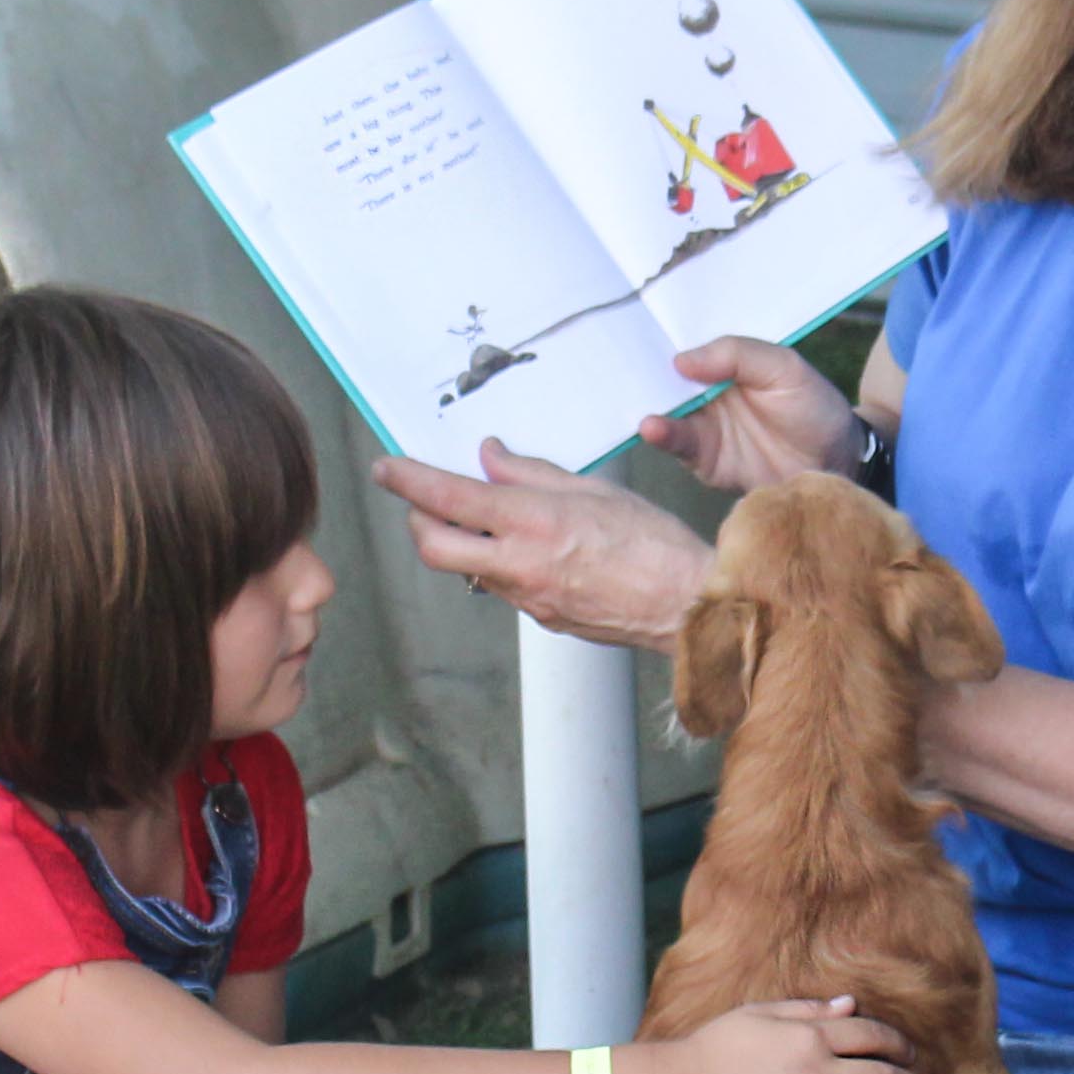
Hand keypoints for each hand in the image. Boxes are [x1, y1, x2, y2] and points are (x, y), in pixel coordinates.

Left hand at [374, 443, 714, 651]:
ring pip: (464, 568)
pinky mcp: (540, 617)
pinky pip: (500, 586)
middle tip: (423, 499)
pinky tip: (523, 548)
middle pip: (433, 546)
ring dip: (458, 542)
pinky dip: (496, 563)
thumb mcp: (594, 489)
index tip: (386, 467)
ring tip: (481, 518)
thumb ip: (532, 472)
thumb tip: (490, 456)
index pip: (448, 497)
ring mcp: (526, 597)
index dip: (407, 479)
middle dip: (417, 520)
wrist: (687, 606)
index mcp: (534, 520)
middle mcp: (520, 563)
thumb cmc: (654, 544)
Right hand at [635, 340, 864, 493]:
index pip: (685, 347)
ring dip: (649, 407)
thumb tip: (680, 361)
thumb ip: (737, 355)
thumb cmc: (814, 407)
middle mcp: (705, 392)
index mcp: (724, 364)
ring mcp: (702, 425)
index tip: (633, 331)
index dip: (659, 339)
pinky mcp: (703, 458)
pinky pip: (677, 445)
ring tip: (641, 408)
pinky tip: (653, 428)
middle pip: (664, 379)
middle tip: (615, 365)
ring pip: (665, 411)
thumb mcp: (784, 367)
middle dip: (641, 373)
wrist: (837, 462)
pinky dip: (663, 436)